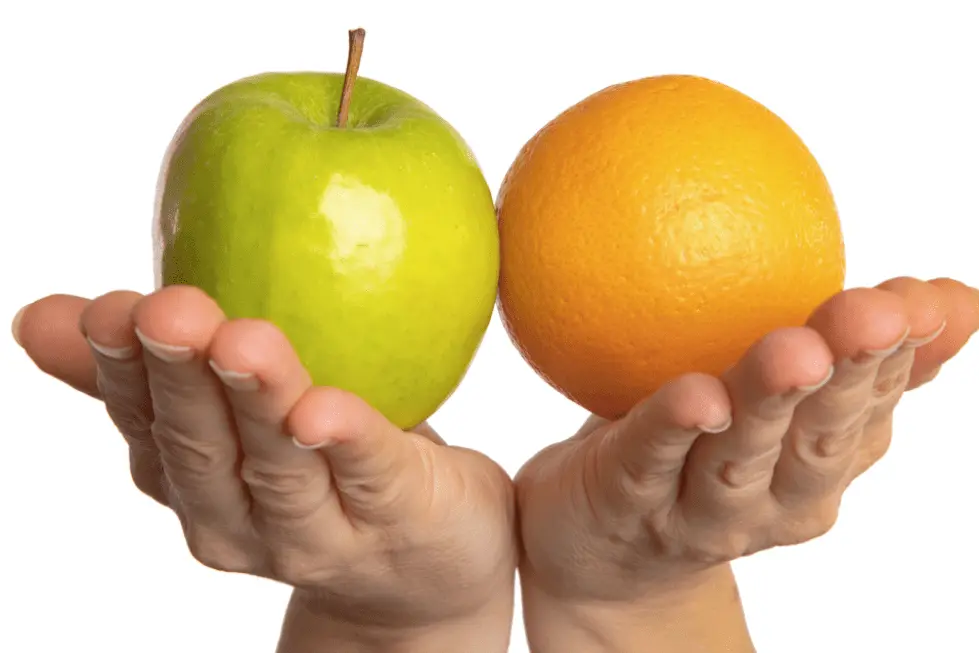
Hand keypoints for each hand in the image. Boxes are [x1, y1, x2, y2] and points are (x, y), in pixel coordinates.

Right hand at [13, 286, 516, 652]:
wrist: (426, 572)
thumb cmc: (329, 471)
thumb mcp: (235, 417)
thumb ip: (159, 367)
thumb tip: (43, 313)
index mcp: (195, 482)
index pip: (144, 423)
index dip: (120, 368)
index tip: (112, 310)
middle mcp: (243, 521)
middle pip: (201, 450)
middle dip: (179, 379)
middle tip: (167, 312)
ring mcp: (319, 533)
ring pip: (279, 467)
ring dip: (257, 403)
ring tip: (242, 342)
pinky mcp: (398, 516)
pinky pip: (370, 474)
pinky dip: (344, 440)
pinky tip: (322, 412)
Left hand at [515, 277, 978, 651]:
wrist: (605, 550)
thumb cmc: (699, 451)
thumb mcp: (782, 402)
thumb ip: (851, 354)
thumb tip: (955, 295)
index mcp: (820, 464)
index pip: (872, 403)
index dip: (900, 352)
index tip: (917, 300)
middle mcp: (774, 499)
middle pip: (818, 438)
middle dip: (849, 376)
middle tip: (871, 315)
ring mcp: (702, 513)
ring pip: (740, 455)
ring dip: (769, 402)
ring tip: (794, 350)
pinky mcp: (630, 506)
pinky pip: (651, 461)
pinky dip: (673, 428)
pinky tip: (695, 396)